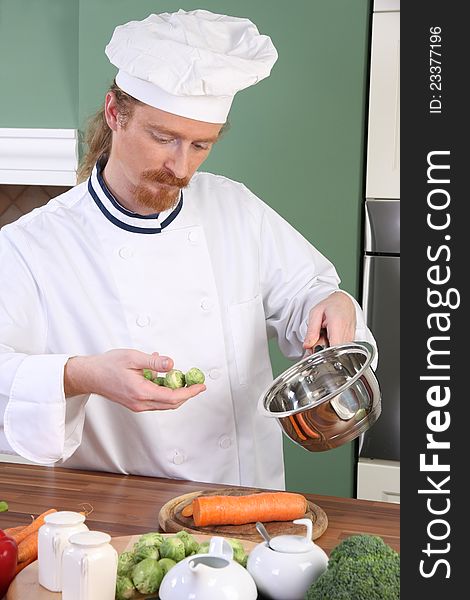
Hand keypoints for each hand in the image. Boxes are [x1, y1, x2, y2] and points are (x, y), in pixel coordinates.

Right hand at [64, 349, 205, 411]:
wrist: (90, 376)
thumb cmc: (107, 365)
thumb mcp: (132, 357)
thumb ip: (153, 362)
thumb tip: (171, 364)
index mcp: (141, 392)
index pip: (173, 397)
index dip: (189, 392)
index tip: (200, 387)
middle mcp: (140, 403)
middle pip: (171, 404)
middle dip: (187, 394)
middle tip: (196, 383)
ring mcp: (137, 405)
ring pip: (164, 404)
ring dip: (176, 394)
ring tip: (184, 380)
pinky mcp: (135, 403)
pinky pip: (156, 401)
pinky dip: (165, 392)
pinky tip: (165, 378)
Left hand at [303, 291, 355, 349]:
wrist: (344, 302)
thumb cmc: (331, 305)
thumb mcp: (316, 313)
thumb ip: (311, 331)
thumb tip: (307, 345)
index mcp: (337, 325)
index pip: (333, 348)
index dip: (323, 353)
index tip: (315, 351)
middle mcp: (346, 333)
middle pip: (333, 352)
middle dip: (321, 350)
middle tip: (317, 339)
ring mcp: (350, 338)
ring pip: (336, 352)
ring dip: (326, 348)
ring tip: (324, 336)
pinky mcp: (351, 341)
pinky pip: (339, 350)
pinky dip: (332, 347)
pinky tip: (329, 338)